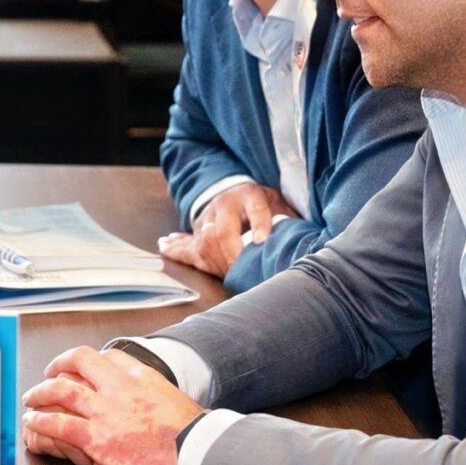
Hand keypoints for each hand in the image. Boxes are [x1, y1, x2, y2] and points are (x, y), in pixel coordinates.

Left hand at [20, 345, 201, 464]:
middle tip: (48, 375)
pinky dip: (41, 422)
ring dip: (40, 393)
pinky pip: (58, 424)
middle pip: (78, 361)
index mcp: (140, 375)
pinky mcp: (96, 437)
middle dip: (57, 366)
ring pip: (60, 391)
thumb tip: (149, 403)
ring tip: (31, 400)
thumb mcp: (174, 401)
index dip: (87, 361)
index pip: (106, 356)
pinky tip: (32, 423)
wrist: (197, 452)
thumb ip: (155, 395)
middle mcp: (119, 386)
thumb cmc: (193, 435)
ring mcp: (105, 410)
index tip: (79, 367)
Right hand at [160, 183, 296, 277]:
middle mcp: (225, 203)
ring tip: (223, 274)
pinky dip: (177, 248)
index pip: (256, 207)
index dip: (259, 223)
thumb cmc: (264, 204)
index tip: (262, 240)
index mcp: (250, 194)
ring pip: (206, 240)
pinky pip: (186, 242)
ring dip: (214, 261)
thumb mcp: (280, 205)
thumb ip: (288, 223)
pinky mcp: (197, 229)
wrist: (234, 190)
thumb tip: (300, 242)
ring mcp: (208, 216)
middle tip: (241, 271)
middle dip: (232, 255)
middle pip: (224, 230)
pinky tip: (165, 246)